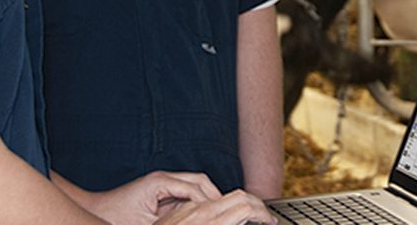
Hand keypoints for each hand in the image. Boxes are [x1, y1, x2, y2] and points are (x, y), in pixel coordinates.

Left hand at [81, 171, 221, 224]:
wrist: (94, 210)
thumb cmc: (114, 217)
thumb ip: (174, 221)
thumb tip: (194, 219)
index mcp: (160, 183)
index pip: (196, 190)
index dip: (211, 204)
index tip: (223, 216)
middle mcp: (163, 178)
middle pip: (200, 181)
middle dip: (215, 197)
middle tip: (229, 213)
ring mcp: (162, 182)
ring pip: (196, 185)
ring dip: (208, 199)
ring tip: (220, 215)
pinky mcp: (160, 190)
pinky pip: (186, 193)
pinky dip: (197, 202)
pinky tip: (203, 217)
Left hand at [154, 189, 276, 224]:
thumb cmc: (145, 224)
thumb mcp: (197, 224)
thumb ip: (219, 223)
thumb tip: (237, 219)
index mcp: (202, 218)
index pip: (243, 205)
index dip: (262, 212)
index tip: (271, 222)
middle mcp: (196, 208)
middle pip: (237, 196)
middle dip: (256, 206)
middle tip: (267, 219)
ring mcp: (188, 207)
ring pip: (224, 197)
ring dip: (242, 205)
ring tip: (252, 217)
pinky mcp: (181, 210)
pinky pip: (210, 203)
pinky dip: (225, 208)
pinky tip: (227, 217)